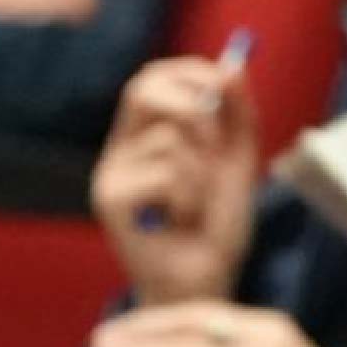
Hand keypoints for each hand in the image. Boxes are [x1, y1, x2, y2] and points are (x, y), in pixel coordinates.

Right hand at [89, 56, 261, 307]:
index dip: (187, 71)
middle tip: (217, 142)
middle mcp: (119, 152)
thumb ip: (236, 113)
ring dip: (203, 172)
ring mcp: (110, 176)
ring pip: (168, 138)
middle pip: (143, 90)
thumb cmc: (216, 228)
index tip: (224, 81)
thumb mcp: (235, 161)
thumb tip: (234, 63)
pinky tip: (184, 223)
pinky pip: (165, 173)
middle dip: (193, 105)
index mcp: (142, 138)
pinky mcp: (110, 202)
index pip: (150, 79)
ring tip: (199, 206)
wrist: (205, 283)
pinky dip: (191, 196)